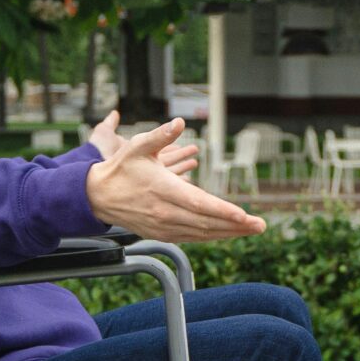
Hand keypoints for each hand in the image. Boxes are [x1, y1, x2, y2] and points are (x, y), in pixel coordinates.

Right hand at [84, 116, 265, 241]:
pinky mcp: (162, 234)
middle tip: (261, 226)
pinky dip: (212, 235)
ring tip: (251, 229)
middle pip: (207, 223)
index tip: (244, 215)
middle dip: (236, 225)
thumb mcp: (138, 146)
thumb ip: (161, 135)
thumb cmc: (121, 168)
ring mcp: (163, 226)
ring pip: (202, 233)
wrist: (98, 196)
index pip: (199, 204)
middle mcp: (165, 213)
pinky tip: (228, 232)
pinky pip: (192, 238)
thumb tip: (179, 122)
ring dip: (228, 233)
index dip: (223, 211)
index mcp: (163, 190)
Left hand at [85, 109, 199, 177]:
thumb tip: (114, 113)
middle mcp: (142, 169)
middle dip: (181, 157)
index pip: (158, 152)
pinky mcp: (147, 188)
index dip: (171, 147)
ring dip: (182, 169)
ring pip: (169, 175)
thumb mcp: (104, 134)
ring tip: (195, 164)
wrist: (90, 173)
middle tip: (195, 152)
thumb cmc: (95, 153)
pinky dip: (179, 184)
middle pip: (166, 163)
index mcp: (135, 156)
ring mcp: (145, 180)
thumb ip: (110, 124)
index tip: (183, 144)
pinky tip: (189, 183)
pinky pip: (168, 187)